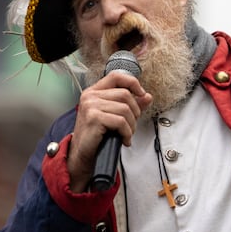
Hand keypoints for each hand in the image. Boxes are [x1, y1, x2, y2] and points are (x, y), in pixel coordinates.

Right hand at [67, 69, 150, 190]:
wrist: (82, 155)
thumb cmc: (97, 135)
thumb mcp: (115, 116)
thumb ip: (131, 104)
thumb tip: (147, 97)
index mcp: (94, 91)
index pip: (116, 76)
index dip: (132, 82)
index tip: (141, 94)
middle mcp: (90, 96)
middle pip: (125, 94)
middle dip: (135, 112)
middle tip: (131, 126)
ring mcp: (90, 106)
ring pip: (125, 109)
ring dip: (131, 125)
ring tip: (127, 134)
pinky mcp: (93, 118)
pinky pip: (121, 121)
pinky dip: (127, 132)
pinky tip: (124, 139)